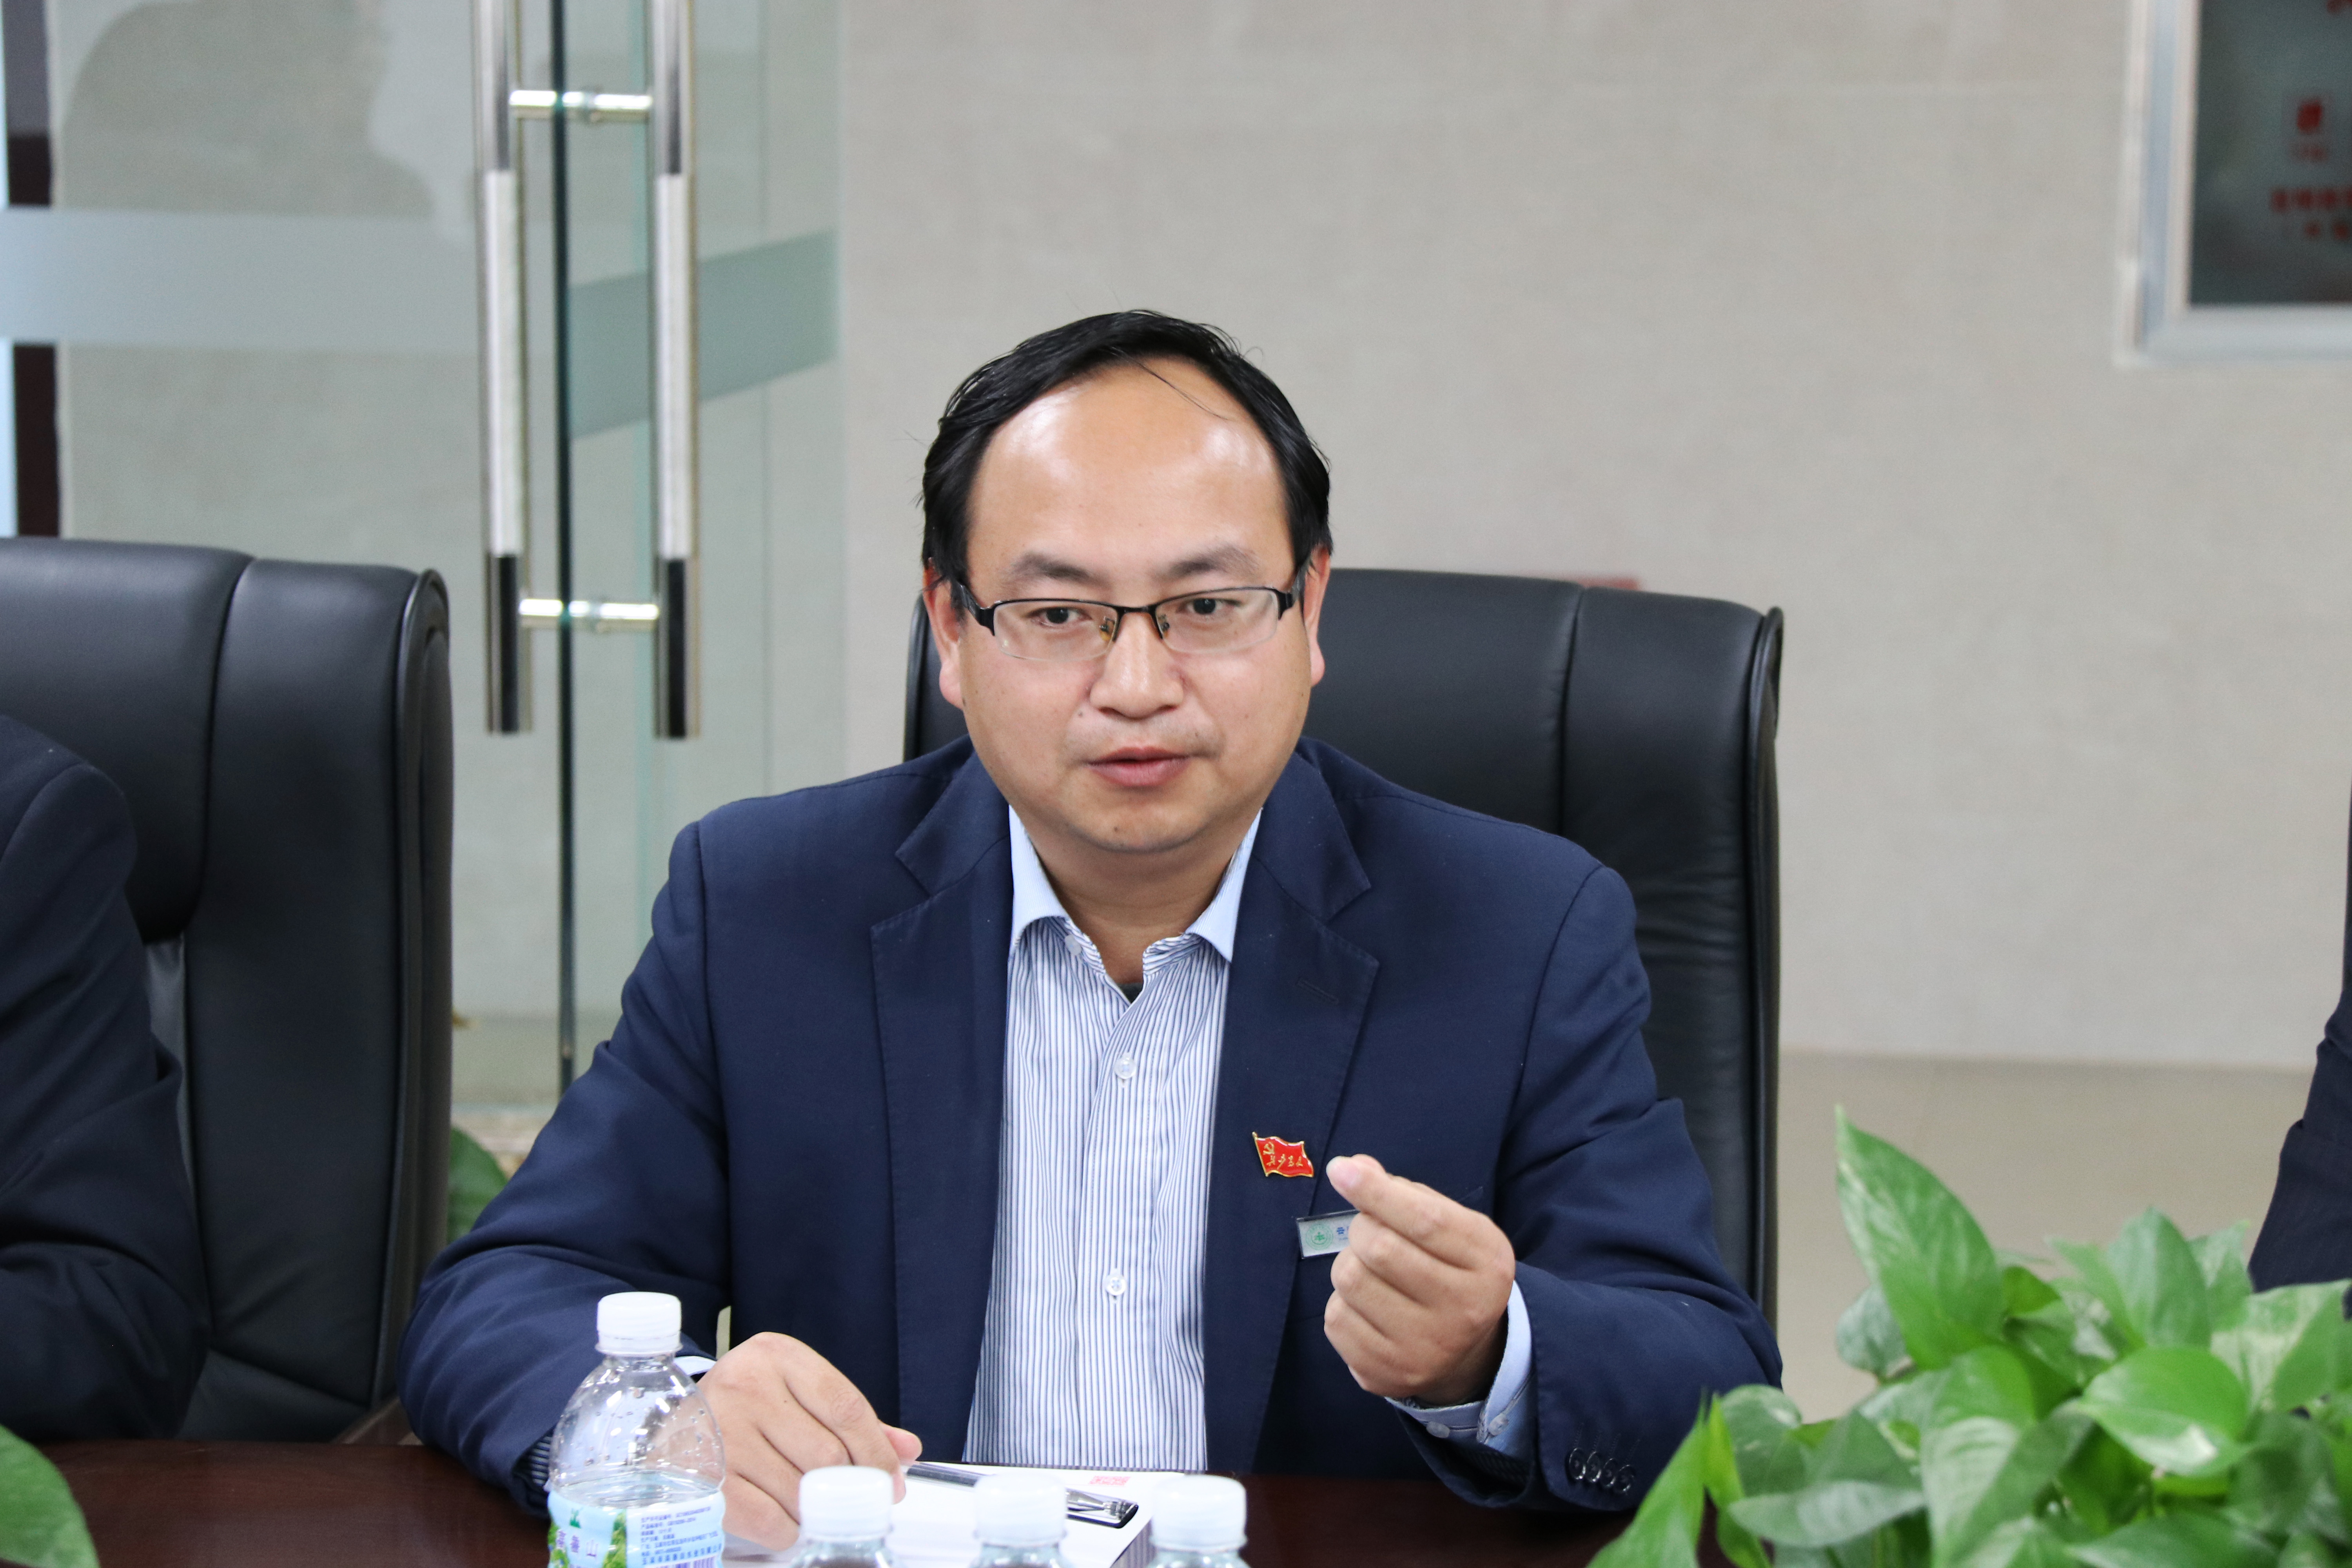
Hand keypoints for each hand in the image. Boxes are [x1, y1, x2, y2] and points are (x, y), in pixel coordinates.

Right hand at [695, 1332, 922, 1548]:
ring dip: (818, 1510)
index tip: (893, 1480)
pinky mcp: (704, 1479)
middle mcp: (746, 1386)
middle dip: (850, 1486)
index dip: (877, 1450)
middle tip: (857, 1502)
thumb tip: (907, 1450)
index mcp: (777, 1356)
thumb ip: (851, 1420)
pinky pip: (768, 1519)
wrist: (671, 1425)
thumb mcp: (796, 1393)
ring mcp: (721, 1433)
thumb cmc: (746, 1408)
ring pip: (800, 1490)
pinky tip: (788, 1521)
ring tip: (815, 1508)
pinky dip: (789, 1530)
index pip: (846, 1407)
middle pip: (826, 1453)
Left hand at [1322, 1154, 1515, 1406]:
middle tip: (1369, 1231)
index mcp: (1487, 1264)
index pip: (1425, 1220)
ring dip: (1349, 1264)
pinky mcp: (1386, 1376)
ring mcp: (1424, 1350)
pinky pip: (1335, 1319)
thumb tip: (1355, 1168)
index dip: (1377, 1191)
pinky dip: (1341, 1303)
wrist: (1465, 1355)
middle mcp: (1463, 1312)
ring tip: (1372, 1272)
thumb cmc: (1451, 1272)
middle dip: (1361, 1228)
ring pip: (1349, 1280)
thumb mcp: (1451, 1227)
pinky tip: (1368, 1307)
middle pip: (1380, 1248)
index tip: (1340, 1169)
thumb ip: (1407, 1194)